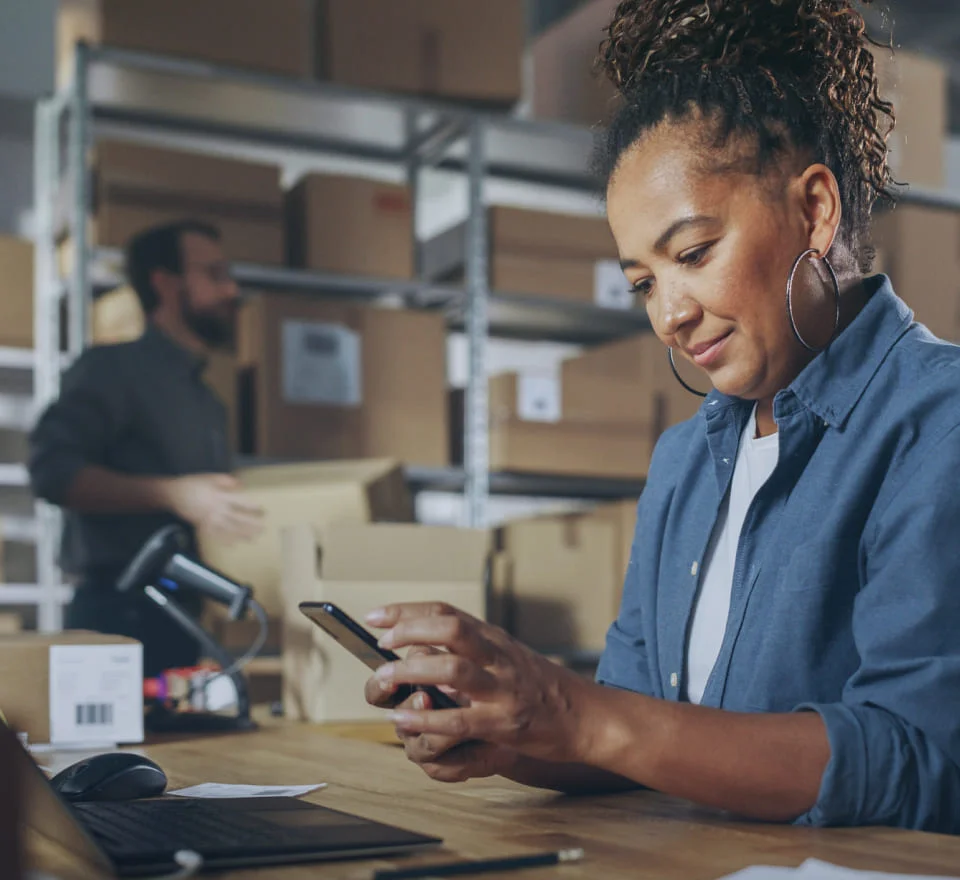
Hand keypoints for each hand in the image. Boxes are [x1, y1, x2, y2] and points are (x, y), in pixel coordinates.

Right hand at [162, 474, 262, 543]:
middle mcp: (216, 509)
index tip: (262, 509)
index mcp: (219, 495)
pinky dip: (224, 540)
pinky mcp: (202, 525)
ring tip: (253, 538)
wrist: (173, 494)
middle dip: (250, 524)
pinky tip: (233, 544)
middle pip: (236, 518)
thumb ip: (226, 480)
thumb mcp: (210, 477)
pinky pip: (215, 535)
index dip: (251, 506)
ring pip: (228, 528)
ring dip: (241, 534)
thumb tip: (241, 485)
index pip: (239, 502)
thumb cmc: (193, 483)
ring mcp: (209, 519)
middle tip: (262, 529)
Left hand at [366, 603, 592, 766]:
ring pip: (454, 669)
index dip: (406, 611)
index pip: (446, 612)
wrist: (584, 714)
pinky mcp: (505, 723)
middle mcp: (497, 656)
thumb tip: (421, 643)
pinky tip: (402, 720)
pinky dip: (427, 718)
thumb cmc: (537, 686)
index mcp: (493, 638)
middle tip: (382, 642)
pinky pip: (461, 719)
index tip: (373, 617)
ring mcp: (502, 688)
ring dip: (413, 672)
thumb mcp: (506, 654)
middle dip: (410, 630)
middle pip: (450, 628)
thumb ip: (471, 647)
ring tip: (383, 680)